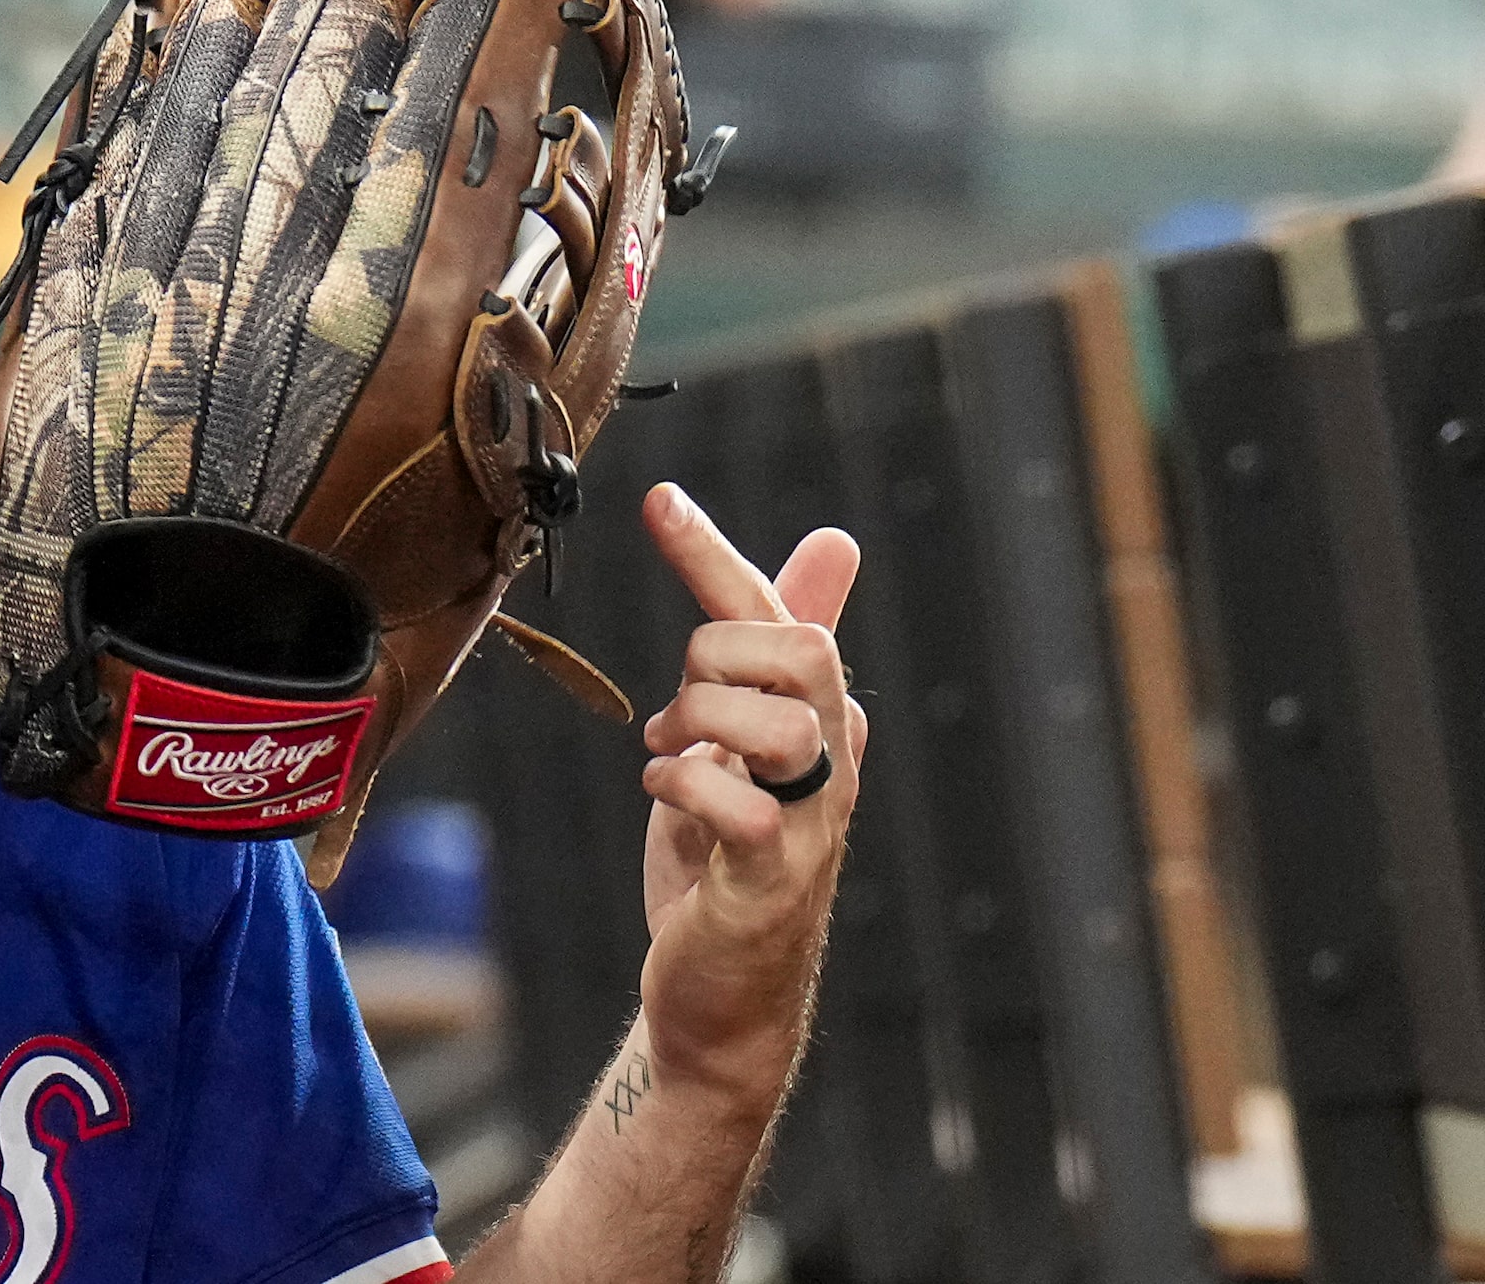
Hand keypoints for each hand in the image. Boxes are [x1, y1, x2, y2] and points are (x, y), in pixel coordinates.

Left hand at [634, 482, 865, 1102]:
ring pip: (769, 718)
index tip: (659, 500)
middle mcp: (835, 760)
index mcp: (823, 716)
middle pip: (792, 648)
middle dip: (710, 654)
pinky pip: (738, 803)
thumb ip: (764, 646)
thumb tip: (834, 542)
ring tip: (669, 754)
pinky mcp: (775, 879)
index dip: (715, 555)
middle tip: (678, 708)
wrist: (718, 993)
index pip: (780, 612)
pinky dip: (682, 786)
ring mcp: (813, 820)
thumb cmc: (724, 856)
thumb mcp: (731, 732)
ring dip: (695, 725)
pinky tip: (663, 795)